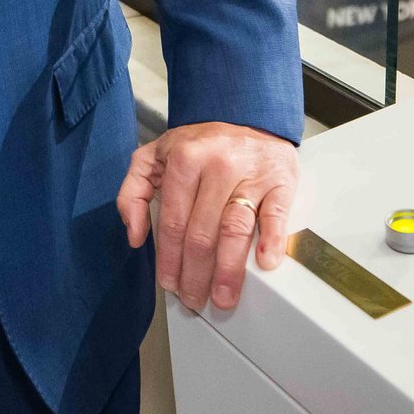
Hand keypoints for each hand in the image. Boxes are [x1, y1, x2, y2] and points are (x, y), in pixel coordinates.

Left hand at [117, 121, 298, 314]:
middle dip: (195, 274)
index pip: (173, 222)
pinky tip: (264, 263)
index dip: (169, 260)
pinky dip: (271, 241)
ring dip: (228, 271)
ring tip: (223, 297)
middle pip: (202, 233)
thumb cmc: (199, 144)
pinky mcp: (280, 181)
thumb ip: (132, 191)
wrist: (246, 115)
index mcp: (183, 160)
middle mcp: (217, 166)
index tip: (169, 283)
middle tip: (193, 299)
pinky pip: (276, 215)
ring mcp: (250, 174)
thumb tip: (134, 235)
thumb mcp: (154, 155)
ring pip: (235, 230)